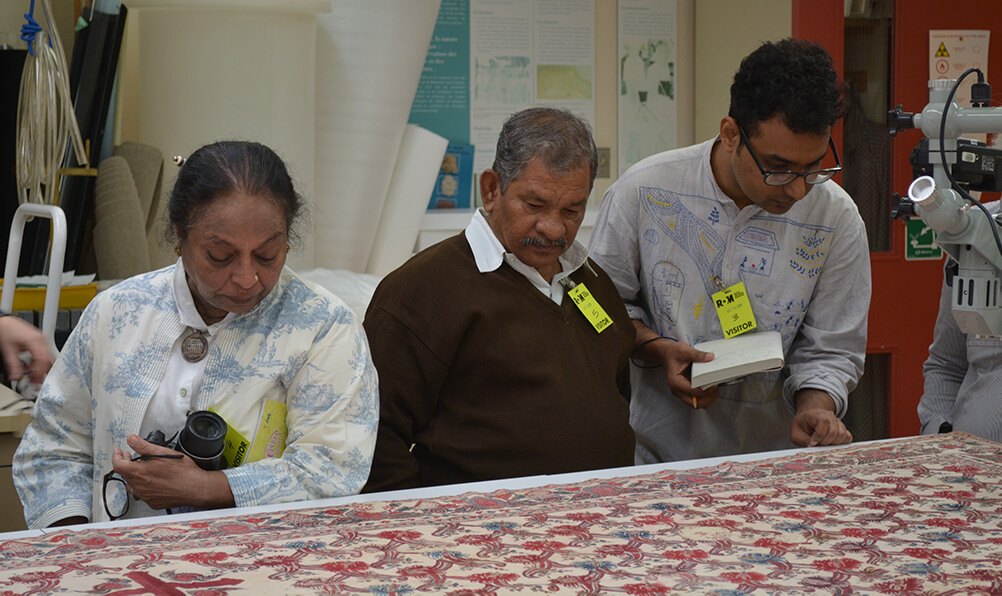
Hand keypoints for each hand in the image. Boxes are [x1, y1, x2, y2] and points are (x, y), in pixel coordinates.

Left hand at [0, 316, 52, 383]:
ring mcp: (43, 339)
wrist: (5, 322)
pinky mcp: (41, 341)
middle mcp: (42, 339)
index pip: (42, 360)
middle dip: (42, 372)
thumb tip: (17, 378)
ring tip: (34, 376)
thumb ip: (14, 366)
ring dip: (42, 368)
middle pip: (48, 360)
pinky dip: (41, 363)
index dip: (39, 372)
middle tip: (35, 381)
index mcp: (36, 340)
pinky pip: (45, 354)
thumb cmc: (6, 331)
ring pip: (48, 358)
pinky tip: (34, 368)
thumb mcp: (8, 351)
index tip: (34, 381)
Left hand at [112, 434, 233, 510]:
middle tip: (131, 456)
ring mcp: (146, 496)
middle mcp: (140, 487)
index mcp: (139, 473)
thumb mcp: (163, 453)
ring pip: (132, 486)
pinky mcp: (153, 502)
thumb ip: (143, 446)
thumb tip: (132, 439)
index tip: (119, 451)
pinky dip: (143, 486)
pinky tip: (152, 480)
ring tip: (142, 469)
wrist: (196, 488)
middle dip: (126, 463)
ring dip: (133, 476)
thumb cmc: (183, 472)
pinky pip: (142, 494)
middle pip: (124, 475)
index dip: (116, 456)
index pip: (117, 465)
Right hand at [650, 338, 719, 409]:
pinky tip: (710, 390)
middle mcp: (677, 389)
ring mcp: (682, 392)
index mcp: (675, 381)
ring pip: (697, 404)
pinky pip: (697, 400)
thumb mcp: (683, 350)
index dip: (706, 389)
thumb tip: (709, 357)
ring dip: (708, 399)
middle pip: (695, 403)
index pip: (692, 391)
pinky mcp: (686, 391)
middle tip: (715, 387)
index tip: (714, 383)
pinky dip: (706, 398)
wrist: (666, 353)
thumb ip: (697, 354)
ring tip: (714, 390)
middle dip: (708, 398)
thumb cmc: (672, 353)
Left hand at [791, 389, 852, 446]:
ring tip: (823, 444)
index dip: (818, 437)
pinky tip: (832, 444)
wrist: (807, 419)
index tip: (811, 444)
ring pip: (842, 435)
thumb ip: (804, 440)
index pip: (823, 424)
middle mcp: (830, 416)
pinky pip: (847, 437)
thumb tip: (814, 448)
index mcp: (817, 414)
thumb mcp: (796, 433)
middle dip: (825, 442)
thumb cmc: (801, 425)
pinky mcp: (842, 428)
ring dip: (833, 444)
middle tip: (817, 445)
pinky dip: (841, 443)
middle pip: (834, 432)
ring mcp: (837, 422)